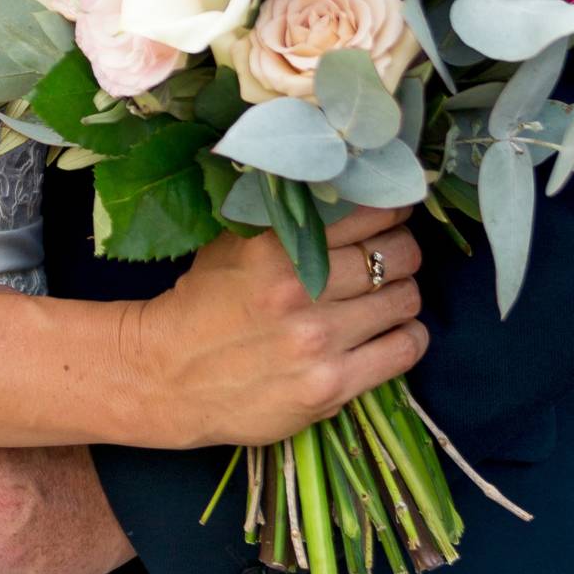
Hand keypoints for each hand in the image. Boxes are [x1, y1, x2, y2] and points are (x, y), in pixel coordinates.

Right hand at [133, 206, 425, 449]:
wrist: (166, 377)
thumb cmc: (204, 303)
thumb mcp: (234, 243)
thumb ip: (287, 217)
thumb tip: (348, 186)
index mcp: (276, 246)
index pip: (370, 211)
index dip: (391, 209)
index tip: (392, 214)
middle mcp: (300, 290)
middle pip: (399, 254)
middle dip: (402, 251)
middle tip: (391, 257)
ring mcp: (317, 342)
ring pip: (405, 299)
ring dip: (403, 293)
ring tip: (387, 296)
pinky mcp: (330, 387)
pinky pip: (404, 349)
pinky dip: (408, 336)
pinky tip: (391, 332)